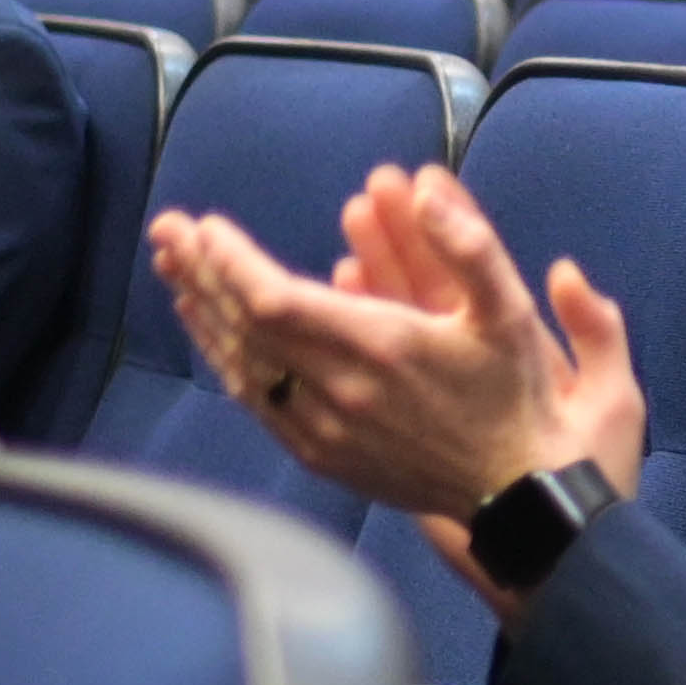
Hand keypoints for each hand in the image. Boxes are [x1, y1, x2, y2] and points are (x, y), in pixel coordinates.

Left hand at [150, 164, 638, 574]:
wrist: (516, 493)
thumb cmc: (516, 394)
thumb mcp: (511, 311)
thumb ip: (471, 246)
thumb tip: (426, 191)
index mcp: (381, 348)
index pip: (275, 298)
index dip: (230, 260)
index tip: (206, 225)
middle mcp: (342, 391)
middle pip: (245, 326)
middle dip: (201, 273)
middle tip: (168, 229)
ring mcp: (325, 430)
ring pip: (241, 365)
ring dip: (203, 313)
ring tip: (174, 269)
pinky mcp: (321, 456)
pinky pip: (256, 403)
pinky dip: (224, 359)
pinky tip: (210, 330)